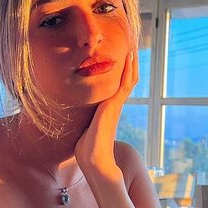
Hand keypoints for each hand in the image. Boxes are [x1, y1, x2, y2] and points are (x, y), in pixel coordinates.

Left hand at [74, 49, 138, 183]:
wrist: (93, 159)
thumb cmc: (87, 148)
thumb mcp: (84, 127)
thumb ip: (85, 119)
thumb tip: (75, 118)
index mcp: (110, 109)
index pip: (119, 86)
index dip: (123, 72)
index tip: (122, 58)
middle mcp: (116, 105)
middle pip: (128, 80)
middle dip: (130, 65)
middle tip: (131, 48)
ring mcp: (117, 105)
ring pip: (130, 79)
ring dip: (132, 64)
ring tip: (132, 48)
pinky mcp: (115, 106)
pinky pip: (125, 83)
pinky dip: (128, 70)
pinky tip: (128, 58)